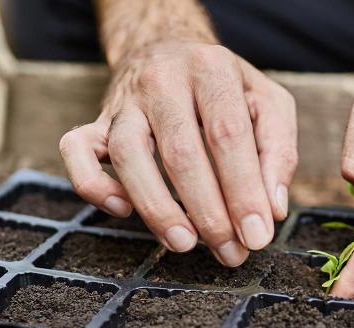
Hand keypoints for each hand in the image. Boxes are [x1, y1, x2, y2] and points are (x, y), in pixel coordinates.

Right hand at [60, 41, 297, 266]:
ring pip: (128, 155)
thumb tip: (272, 209)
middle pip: (180, 152)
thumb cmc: (223, 88)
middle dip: (208, 212)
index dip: (243, 191)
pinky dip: (94, 186)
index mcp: (211, 69)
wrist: (166, 48)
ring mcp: (124, 103)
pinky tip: (123, 211)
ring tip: (184, 244)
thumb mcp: (267, 103)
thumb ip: (277, 151)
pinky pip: (76, 151)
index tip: (257, 235)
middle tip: (229, 252)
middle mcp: (162, 81)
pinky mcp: (96, 122)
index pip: (228, 135)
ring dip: (156, 208)